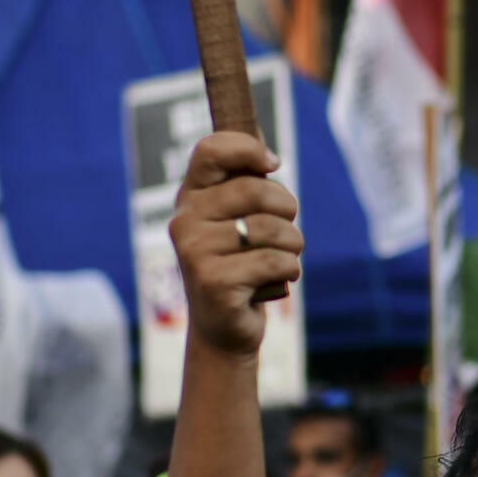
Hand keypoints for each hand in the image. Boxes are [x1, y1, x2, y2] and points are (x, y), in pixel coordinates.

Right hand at [170, 131, 302, 356]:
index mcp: (190, 197)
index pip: (212, 150)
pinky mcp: (213, 282)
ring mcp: (195, 252)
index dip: (248, 149)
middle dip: (287, 208)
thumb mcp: (238, 220)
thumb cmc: (239, 264)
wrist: (223, 327)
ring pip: (272, 228)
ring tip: (282, 258)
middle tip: (287, 227)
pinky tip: (275, 280)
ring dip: (293, 244)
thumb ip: (246, 182)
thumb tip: (267, 152)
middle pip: (256, 190)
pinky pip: (274, 261)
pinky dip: (289, 270)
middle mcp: (184, 220)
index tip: (271, 164)